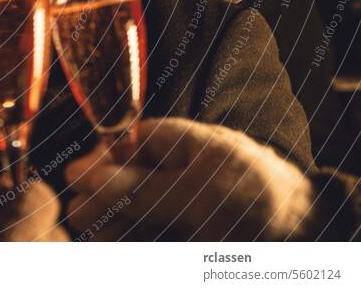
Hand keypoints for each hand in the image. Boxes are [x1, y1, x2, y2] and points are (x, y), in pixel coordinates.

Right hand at [64, 118, 314, 240]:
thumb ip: (140, 187)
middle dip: (102, 198)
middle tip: (77, 217)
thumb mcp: (197, 193)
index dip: (104, 160)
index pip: (132, 142)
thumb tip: (85, 176)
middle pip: (127, 179)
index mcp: (185, 143)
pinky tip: (111, 246)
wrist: (310, 244)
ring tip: (91, 238)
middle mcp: (179, 170)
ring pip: (134, 210)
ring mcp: (183, 203)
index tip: (78, 180)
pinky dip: (131, 240)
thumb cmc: (259, 204)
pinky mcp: (186, 234)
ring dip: (111, 223)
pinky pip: (149, 233)